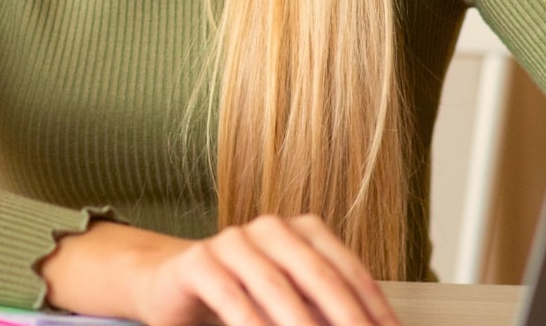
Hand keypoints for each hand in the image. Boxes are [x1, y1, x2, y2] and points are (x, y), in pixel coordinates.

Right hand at [40, 216, 402, 325]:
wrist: (172, 285)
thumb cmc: (242, 295)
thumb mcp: (291, 302)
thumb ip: (323, 310)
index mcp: (303, 231)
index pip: (349, 271)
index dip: (373, 307)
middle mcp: (271, 229)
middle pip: (319, 274)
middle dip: (346, 316)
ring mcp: (232, 240)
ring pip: (276, 285)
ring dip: (301, 324)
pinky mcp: (198, 260)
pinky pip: (231, 295)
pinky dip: (252, 323)